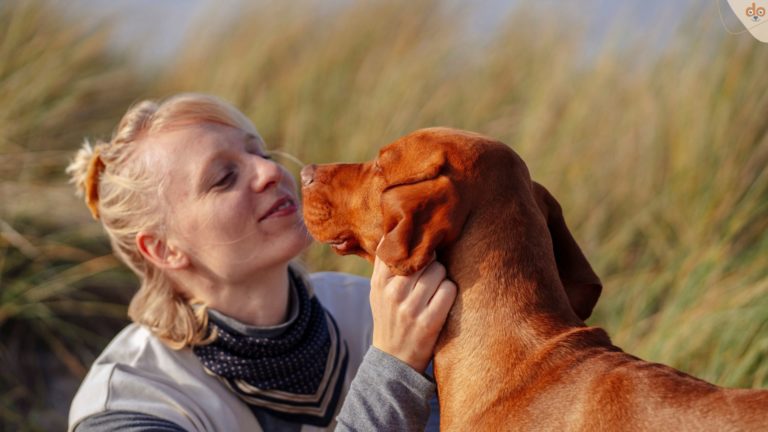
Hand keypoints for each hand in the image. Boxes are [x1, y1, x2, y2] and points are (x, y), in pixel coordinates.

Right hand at [369, 251, 457, 372]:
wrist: (394, 360)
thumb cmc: (389, 318)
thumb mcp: (378, 291)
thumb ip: (385, 264)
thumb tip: (394, 231)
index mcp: (379, 282)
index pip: (399, 248)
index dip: (414, 245)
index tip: (421, 247)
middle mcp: (393, 293)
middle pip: (425, 258)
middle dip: (432, 262)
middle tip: (430, 273)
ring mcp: (411, 309)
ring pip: (439, 271)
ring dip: (442, 277)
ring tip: (435, 288)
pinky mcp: (429, 323)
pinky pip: (449, 290)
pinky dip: (450, 291)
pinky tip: (443, 300)